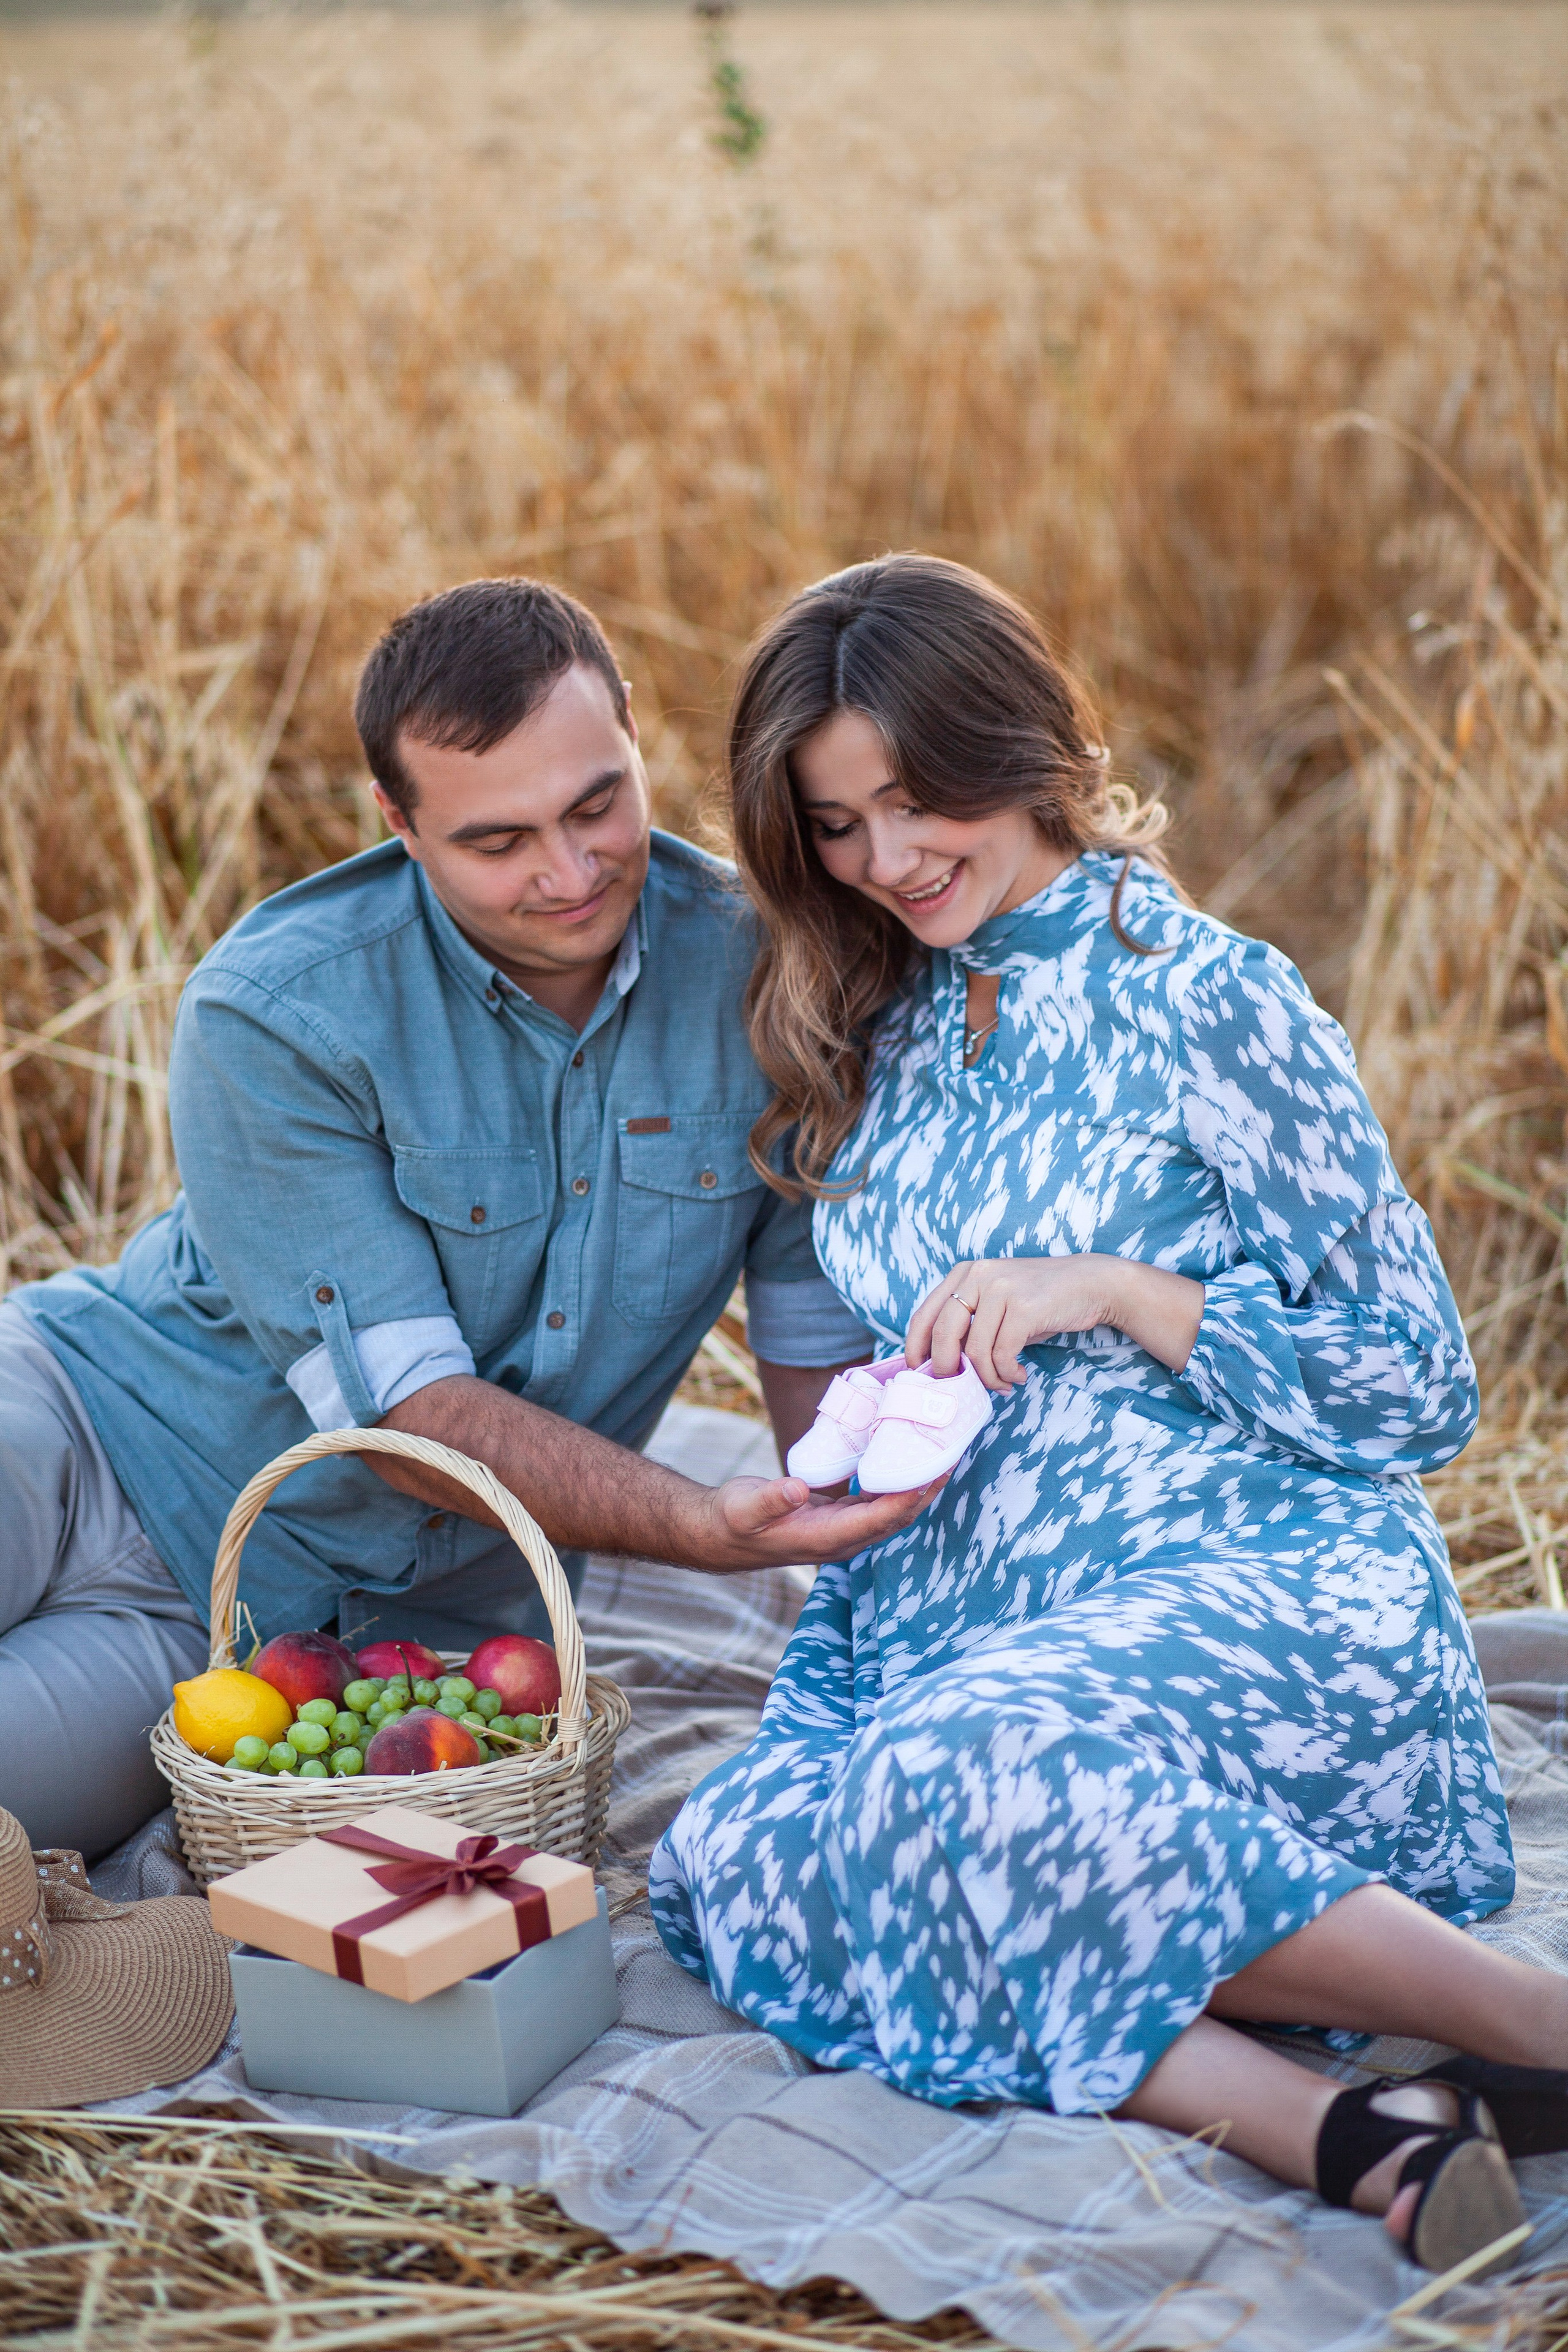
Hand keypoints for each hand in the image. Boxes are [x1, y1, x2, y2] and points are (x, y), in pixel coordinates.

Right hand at [687, 1470, 946, 1572]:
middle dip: (926, 1489)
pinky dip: (896, 1480)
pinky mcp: (839, 1515)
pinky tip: (906, 1455)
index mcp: (826, 1539)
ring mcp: (843, 1529)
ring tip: (942, 1450)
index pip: (878, 1520)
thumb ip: (770, 1499)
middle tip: (953, 1453)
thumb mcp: (745, 1508)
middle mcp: (843, 1539)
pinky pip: (878, 1500)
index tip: (931, 1472)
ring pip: (892, 1509)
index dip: (906, 1498)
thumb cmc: (732, 1520)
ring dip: (918, 1484)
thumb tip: (796, 1488)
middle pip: (897, 1517)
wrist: (721, 1533)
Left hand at [907, 1256, 1204, 1387]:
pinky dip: (1007, 1374)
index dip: (916, 1349)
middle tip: (962, 1386)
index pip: (924, 1315)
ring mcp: (1002, 1289)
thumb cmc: (1039, 1301)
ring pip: (976, 1351)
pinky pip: (1002, 1355)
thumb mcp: (996, 1304)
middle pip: (944, 1334)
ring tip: (1002, 1383)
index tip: (919, 1373)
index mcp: (965, 1273)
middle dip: (948, 1370)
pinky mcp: (1025, 1307)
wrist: (1090, 1283)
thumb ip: (969, 1325)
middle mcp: (978, 1276)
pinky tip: (1019, 1375)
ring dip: (987, 1378)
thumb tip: (941, 1365)